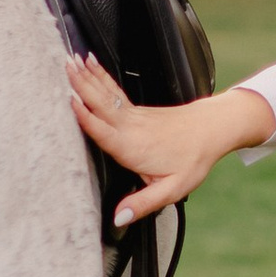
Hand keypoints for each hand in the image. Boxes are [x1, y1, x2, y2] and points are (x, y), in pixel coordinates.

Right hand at [67, 56, 275, 224]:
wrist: (213, 129)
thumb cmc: (193, 158)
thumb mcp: (172, 189)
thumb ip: (143, 203)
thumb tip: (118, 218)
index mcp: (132, 147)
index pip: (103, 131)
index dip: (85, 117)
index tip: (68, 101)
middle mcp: (129, 127)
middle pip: (100, 104)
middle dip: (80, 85)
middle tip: (62, 66)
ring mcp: (133, 115)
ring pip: (104, 93)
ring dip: (86, 75)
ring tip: (70, 58)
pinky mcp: (136, 110)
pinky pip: (113, 90)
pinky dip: (99, 76)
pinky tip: (91, 65)